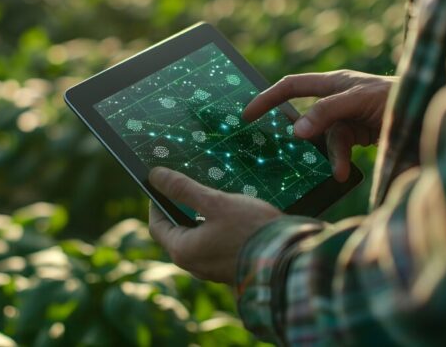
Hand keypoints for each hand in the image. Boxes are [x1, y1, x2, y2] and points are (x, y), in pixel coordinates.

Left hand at [148, 167, 280, 283]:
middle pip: (177, 233)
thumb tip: (156, 176)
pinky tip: (229, 214)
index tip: (160, 185)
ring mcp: (213, 269)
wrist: (289, 259)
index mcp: (184, 251)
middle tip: (186, 187)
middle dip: (179, 210)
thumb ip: (184, 189)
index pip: (157, 226)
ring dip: (199, 219)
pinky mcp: (231, 267)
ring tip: (210, 197)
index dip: (156, 203)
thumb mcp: (214, 202)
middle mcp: (195, 265)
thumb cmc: (250, 230)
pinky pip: (215, 246)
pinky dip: (215, 229)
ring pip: (198, 240)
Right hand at [243, 70, 395, 181]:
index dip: (267, 98)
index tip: (247, 115)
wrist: (431, 112)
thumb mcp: (359, 100)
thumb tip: (297, 130)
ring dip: (332, 155)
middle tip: (271, 148)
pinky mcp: (360, 135)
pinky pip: (342, 149)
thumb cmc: (398, 96)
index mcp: (333, 83)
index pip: (291, 86)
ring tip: (340, 172)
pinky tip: (345, 174)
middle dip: (296, 133)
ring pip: (327, 139)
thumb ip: (327, 112)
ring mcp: (349, 118)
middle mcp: (338, 99)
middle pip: (307, 117)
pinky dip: (342, 161)